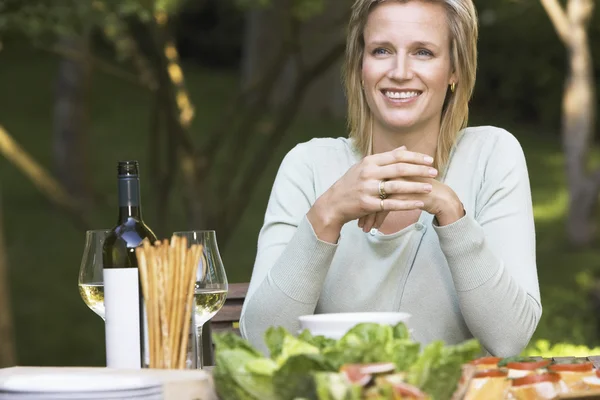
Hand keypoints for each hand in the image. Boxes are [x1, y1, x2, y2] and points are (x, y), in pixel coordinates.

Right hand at [307, 146, 436, 241]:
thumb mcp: (364, 167)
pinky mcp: (368, 204)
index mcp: (369, 161)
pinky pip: (391, 204)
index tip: (429, 160)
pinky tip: (419, 204)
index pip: (397, 156)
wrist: (332, 203)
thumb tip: (404, 148)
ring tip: (430, 187)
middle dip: (419, 170)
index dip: (415, 157)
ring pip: (397, 187)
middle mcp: (368, 173)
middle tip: (434, 172)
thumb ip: (384, 158)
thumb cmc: (350, 184)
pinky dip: (407, 204)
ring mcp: (367, 189)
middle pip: (399, 169)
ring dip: (416, 187)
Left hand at [358, 177, 464, 231]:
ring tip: (362, 227)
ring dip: (368, 217)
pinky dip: (377, 220)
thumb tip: (372, 182)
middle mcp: (390, 174)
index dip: (361, 195)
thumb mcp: (403, 180)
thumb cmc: (420, 187)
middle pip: (369, 192)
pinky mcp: (401, 197)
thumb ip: (388, 178)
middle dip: (360, 208)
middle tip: (355, 219)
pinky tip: (373, 228)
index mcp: (389, 166)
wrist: (440, 196)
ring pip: (374, 202)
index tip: (354, 206)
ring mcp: (395, 185)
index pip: (369, 182)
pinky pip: (384, 210)